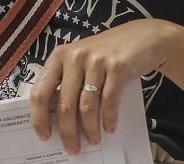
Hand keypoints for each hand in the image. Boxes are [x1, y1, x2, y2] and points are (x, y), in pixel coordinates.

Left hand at [29, 19, 171, 154]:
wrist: (144, 36)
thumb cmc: (109, 52)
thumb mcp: (82, 60)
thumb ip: (68, 81)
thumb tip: (57, 120)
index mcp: (60, 56)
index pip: (40, 91)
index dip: (39, 118)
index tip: (45, 135)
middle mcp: (76, 56)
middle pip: (64, 104)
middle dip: (67, 132)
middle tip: (73, 148)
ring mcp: (97, 60)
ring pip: (86, 106)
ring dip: (89, 129)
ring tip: (93, 140)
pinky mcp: (117, 66)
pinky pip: (109, 100)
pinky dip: (109, 118)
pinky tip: (109, 127)